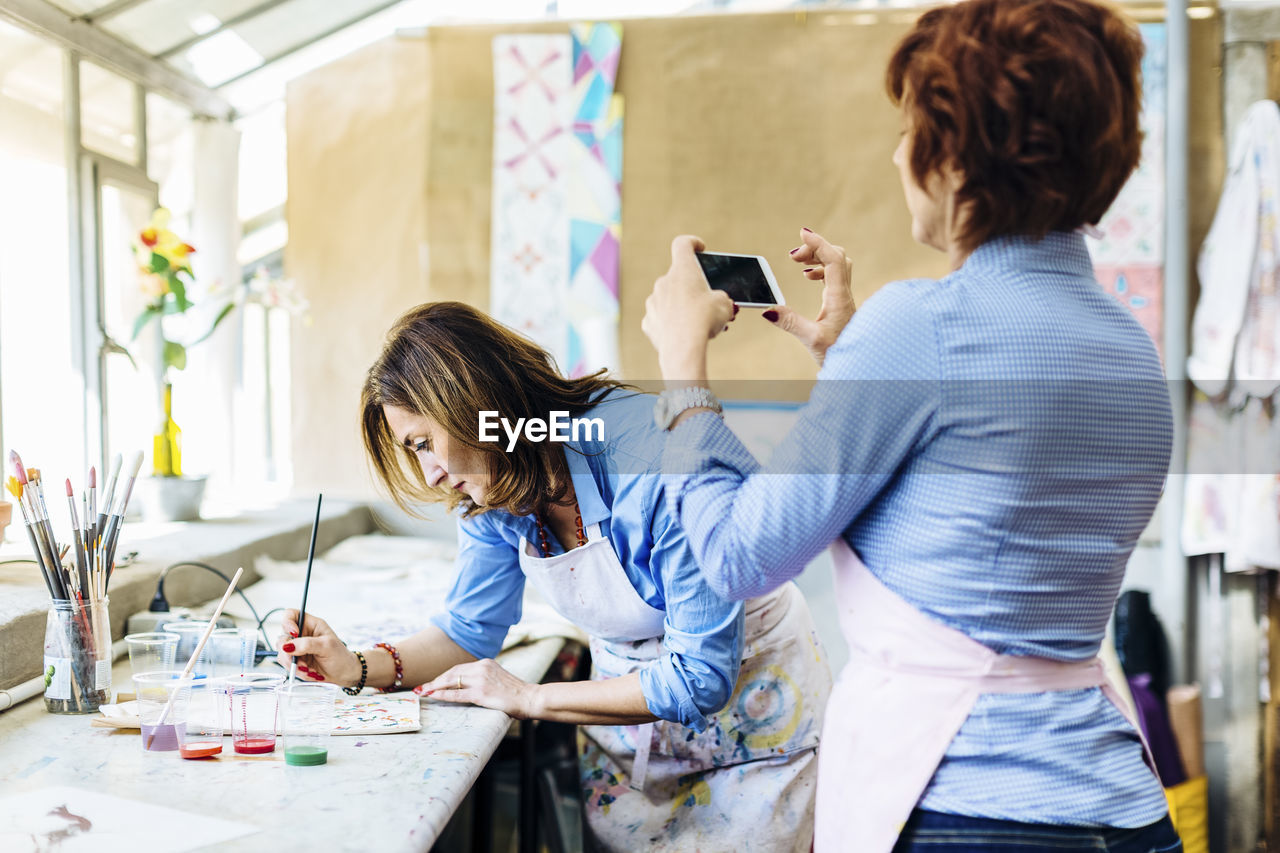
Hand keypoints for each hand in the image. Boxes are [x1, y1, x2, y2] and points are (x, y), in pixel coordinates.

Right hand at [276, 609, 360, 685]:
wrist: (344, 674)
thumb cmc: (340, 656)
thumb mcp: (327, 646)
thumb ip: (307, 644)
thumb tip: (288, 646)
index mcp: (311, 624)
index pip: (290, 615)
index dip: (287, 623)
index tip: (294, 634)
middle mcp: (301, 635)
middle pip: (282, 637)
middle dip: (289, 652)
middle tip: (301, 662)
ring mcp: (297, 648)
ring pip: (282, 653)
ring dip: (294, 664)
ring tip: (309, 669)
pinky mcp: (296, 661)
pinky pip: (287, 665)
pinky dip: (297, 671)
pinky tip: (309, 672)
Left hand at [417, 659, 540, 719]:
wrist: (530, 698)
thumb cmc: (516, 692)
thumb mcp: (499, 677)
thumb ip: (484, 677)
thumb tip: (469, 684)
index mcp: (486, 662)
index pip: (459, 667)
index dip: (445, 675)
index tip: (435, 681)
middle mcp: (482, 668)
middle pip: (452, 672)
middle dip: (436, 680)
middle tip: (424, 687)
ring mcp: (480, 680)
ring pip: (451, 682)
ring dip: (435, 687)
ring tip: (424, 692)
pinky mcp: (480, 693)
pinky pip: (456, 694)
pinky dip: (442, 695)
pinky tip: (433, 696)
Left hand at [642, 235, 736, 376]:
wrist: (683, 347)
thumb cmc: (705, 319)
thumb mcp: (725, 304)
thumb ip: (720, 298)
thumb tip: (716, 303)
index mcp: (683, 270)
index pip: (683, 244)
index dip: (692, 243)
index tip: (700, 248)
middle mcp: (664, 282)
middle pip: (678, 277)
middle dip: (692, 287)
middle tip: (708, 301)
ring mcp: (653, 302)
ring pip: (668, 299)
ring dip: (681, 306)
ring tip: (698, 322)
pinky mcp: (648, 322)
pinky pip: (660, 319)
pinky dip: (670, 323)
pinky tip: (683, 334)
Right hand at [767, 228, 855, 364]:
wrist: (856, 369)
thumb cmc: (838, 356)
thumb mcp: (811, 340)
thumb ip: (789, 322)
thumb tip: (767, 309)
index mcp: (839, 298)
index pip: (834, 259)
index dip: (819, 243)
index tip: (802, 234)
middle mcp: (845, 295)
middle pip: (838, 257)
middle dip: (816, 249)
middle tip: (793, 256)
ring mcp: (845, 299)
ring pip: (838, 265)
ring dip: (819, 258)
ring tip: (799, 264)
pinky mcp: (842, 305)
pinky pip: (835, 276)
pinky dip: (822, 269)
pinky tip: (809, 277)